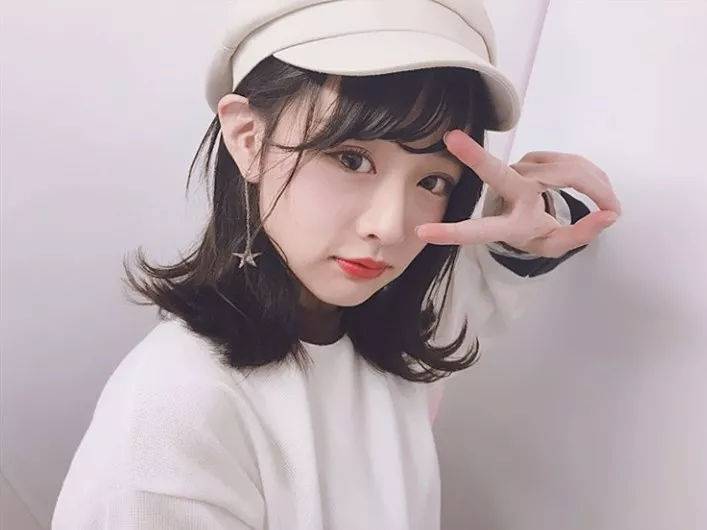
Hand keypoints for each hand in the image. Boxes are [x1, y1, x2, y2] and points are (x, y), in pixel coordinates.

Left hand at [415, 129, 622, 257]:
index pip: (480, 231)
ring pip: (560, 169)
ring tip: (609, 201)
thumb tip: (609, 214)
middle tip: (451, 137)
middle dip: (476, 157)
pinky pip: (566, 162)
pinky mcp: (530, 158)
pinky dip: (588, 175)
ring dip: (593, 183)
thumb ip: (581, 235)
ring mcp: (518, 173)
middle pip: (498, 175)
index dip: (453, 233)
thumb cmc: (538, 234)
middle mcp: (509, 195)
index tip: (422, 233)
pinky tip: (593, 186)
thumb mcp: (557, 245)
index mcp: (509, 225)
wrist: (535, 217)